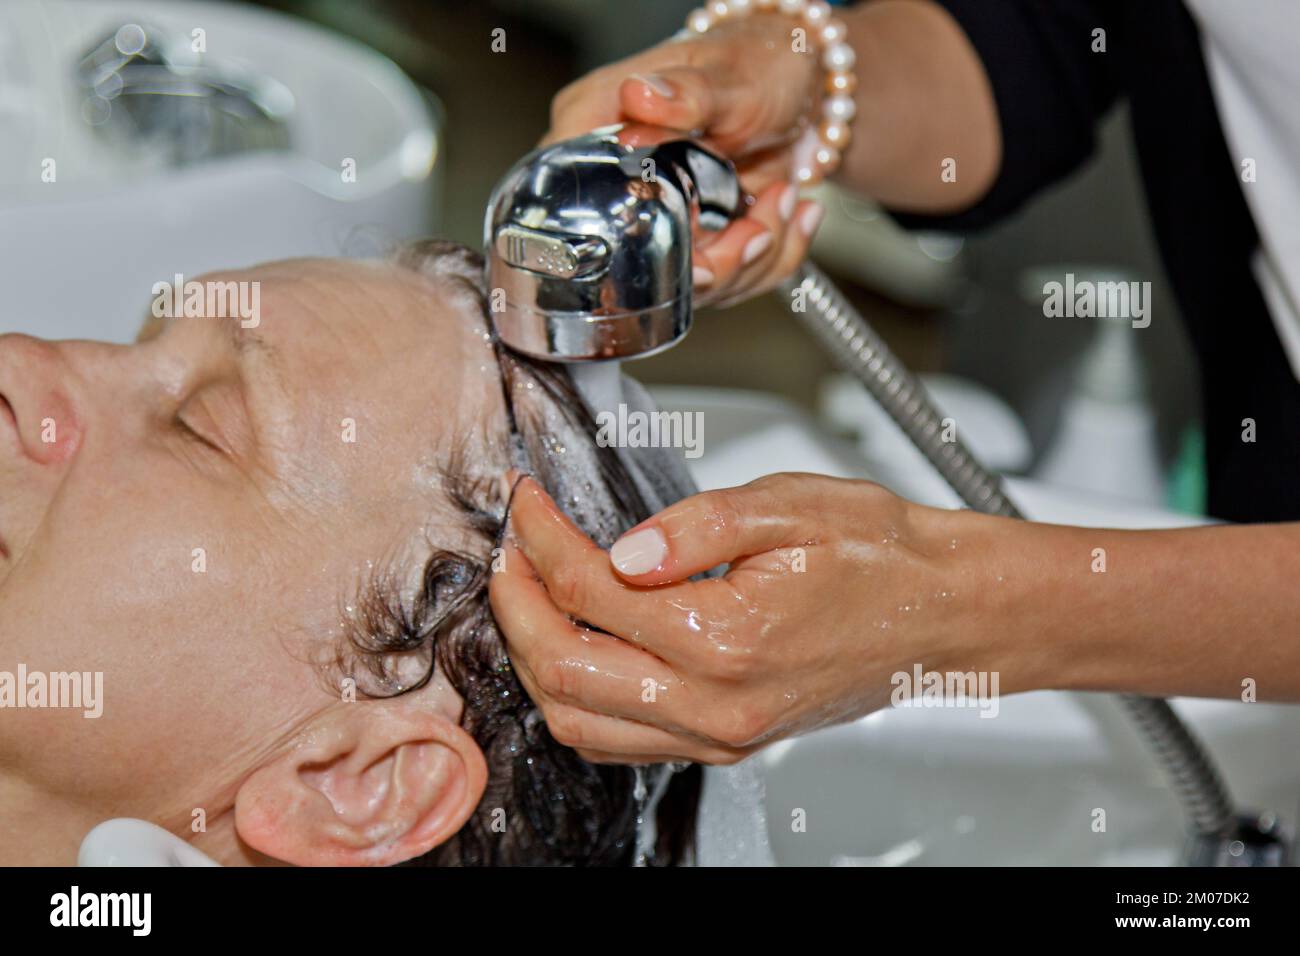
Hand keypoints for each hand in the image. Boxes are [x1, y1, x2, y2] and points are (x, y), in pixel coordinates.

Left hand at [489, 473, 1031, 764]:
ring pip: (580, 722)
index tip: (528, 502)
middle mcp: (716, 705)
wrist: (942, 612)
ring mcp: (718, 735)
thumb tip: (620, 551)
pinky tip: (572, 650)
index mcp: (728, 638)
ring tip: (526, 596)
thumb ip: (695, 525)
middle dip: (517, 603)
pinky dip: (573, 700)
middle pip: (565, 669)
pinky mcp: (724, 743)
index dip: (543, 540)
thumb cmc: (881, 556)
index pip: (592, 591)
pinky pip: (619, 743)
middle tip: (510, 550)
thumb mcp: (792, 507)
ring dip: (534, 659)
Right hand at [544, 15, 826, 308]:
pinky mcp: (701, 244)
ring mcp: (661, 221)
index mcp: (596, 130)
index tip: (695, 234)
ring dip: (756, 255)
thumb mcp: (727, 74)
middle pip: (642, 265)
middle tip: (760, 227)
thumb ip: (687, 92)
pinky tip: (796, 214)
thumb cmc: (757, 62)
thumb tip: (639, 96)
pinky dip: (775, 255)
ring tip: (785, 197)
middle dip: (717, 261)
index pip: (578, 208)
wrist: (807, 87)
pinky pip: (734, 281)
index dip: (631, 241)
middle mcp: (620, 184)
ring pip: (696, 284)